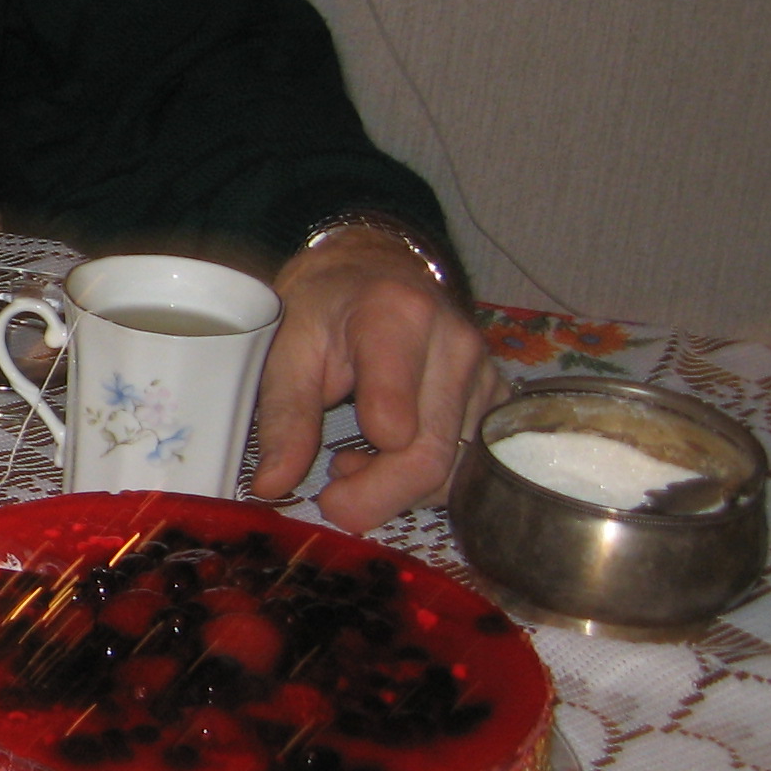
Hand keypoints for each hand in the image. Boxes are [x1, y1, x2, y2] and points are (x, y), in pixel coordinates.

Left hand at [249, 226, 505, 532]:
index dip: (368, 470)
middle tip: (332, 500)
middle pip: (430, 456)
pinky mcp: (498, 397)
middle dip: (377, 496)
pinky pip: (471, 462)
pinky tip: (389, 456)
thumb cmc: (327, 306)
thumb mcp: (288, 348)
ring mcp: (485, 372)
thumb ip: (284, 417)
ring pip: (454, 468)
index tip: (329, 478)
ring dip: (399, 488)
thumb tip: (272, 486)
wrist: (377, 270)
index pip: (397, 417)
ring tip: (353, 461)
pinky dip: (429, 478)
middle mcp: (456, 343)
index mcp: (398, 317)